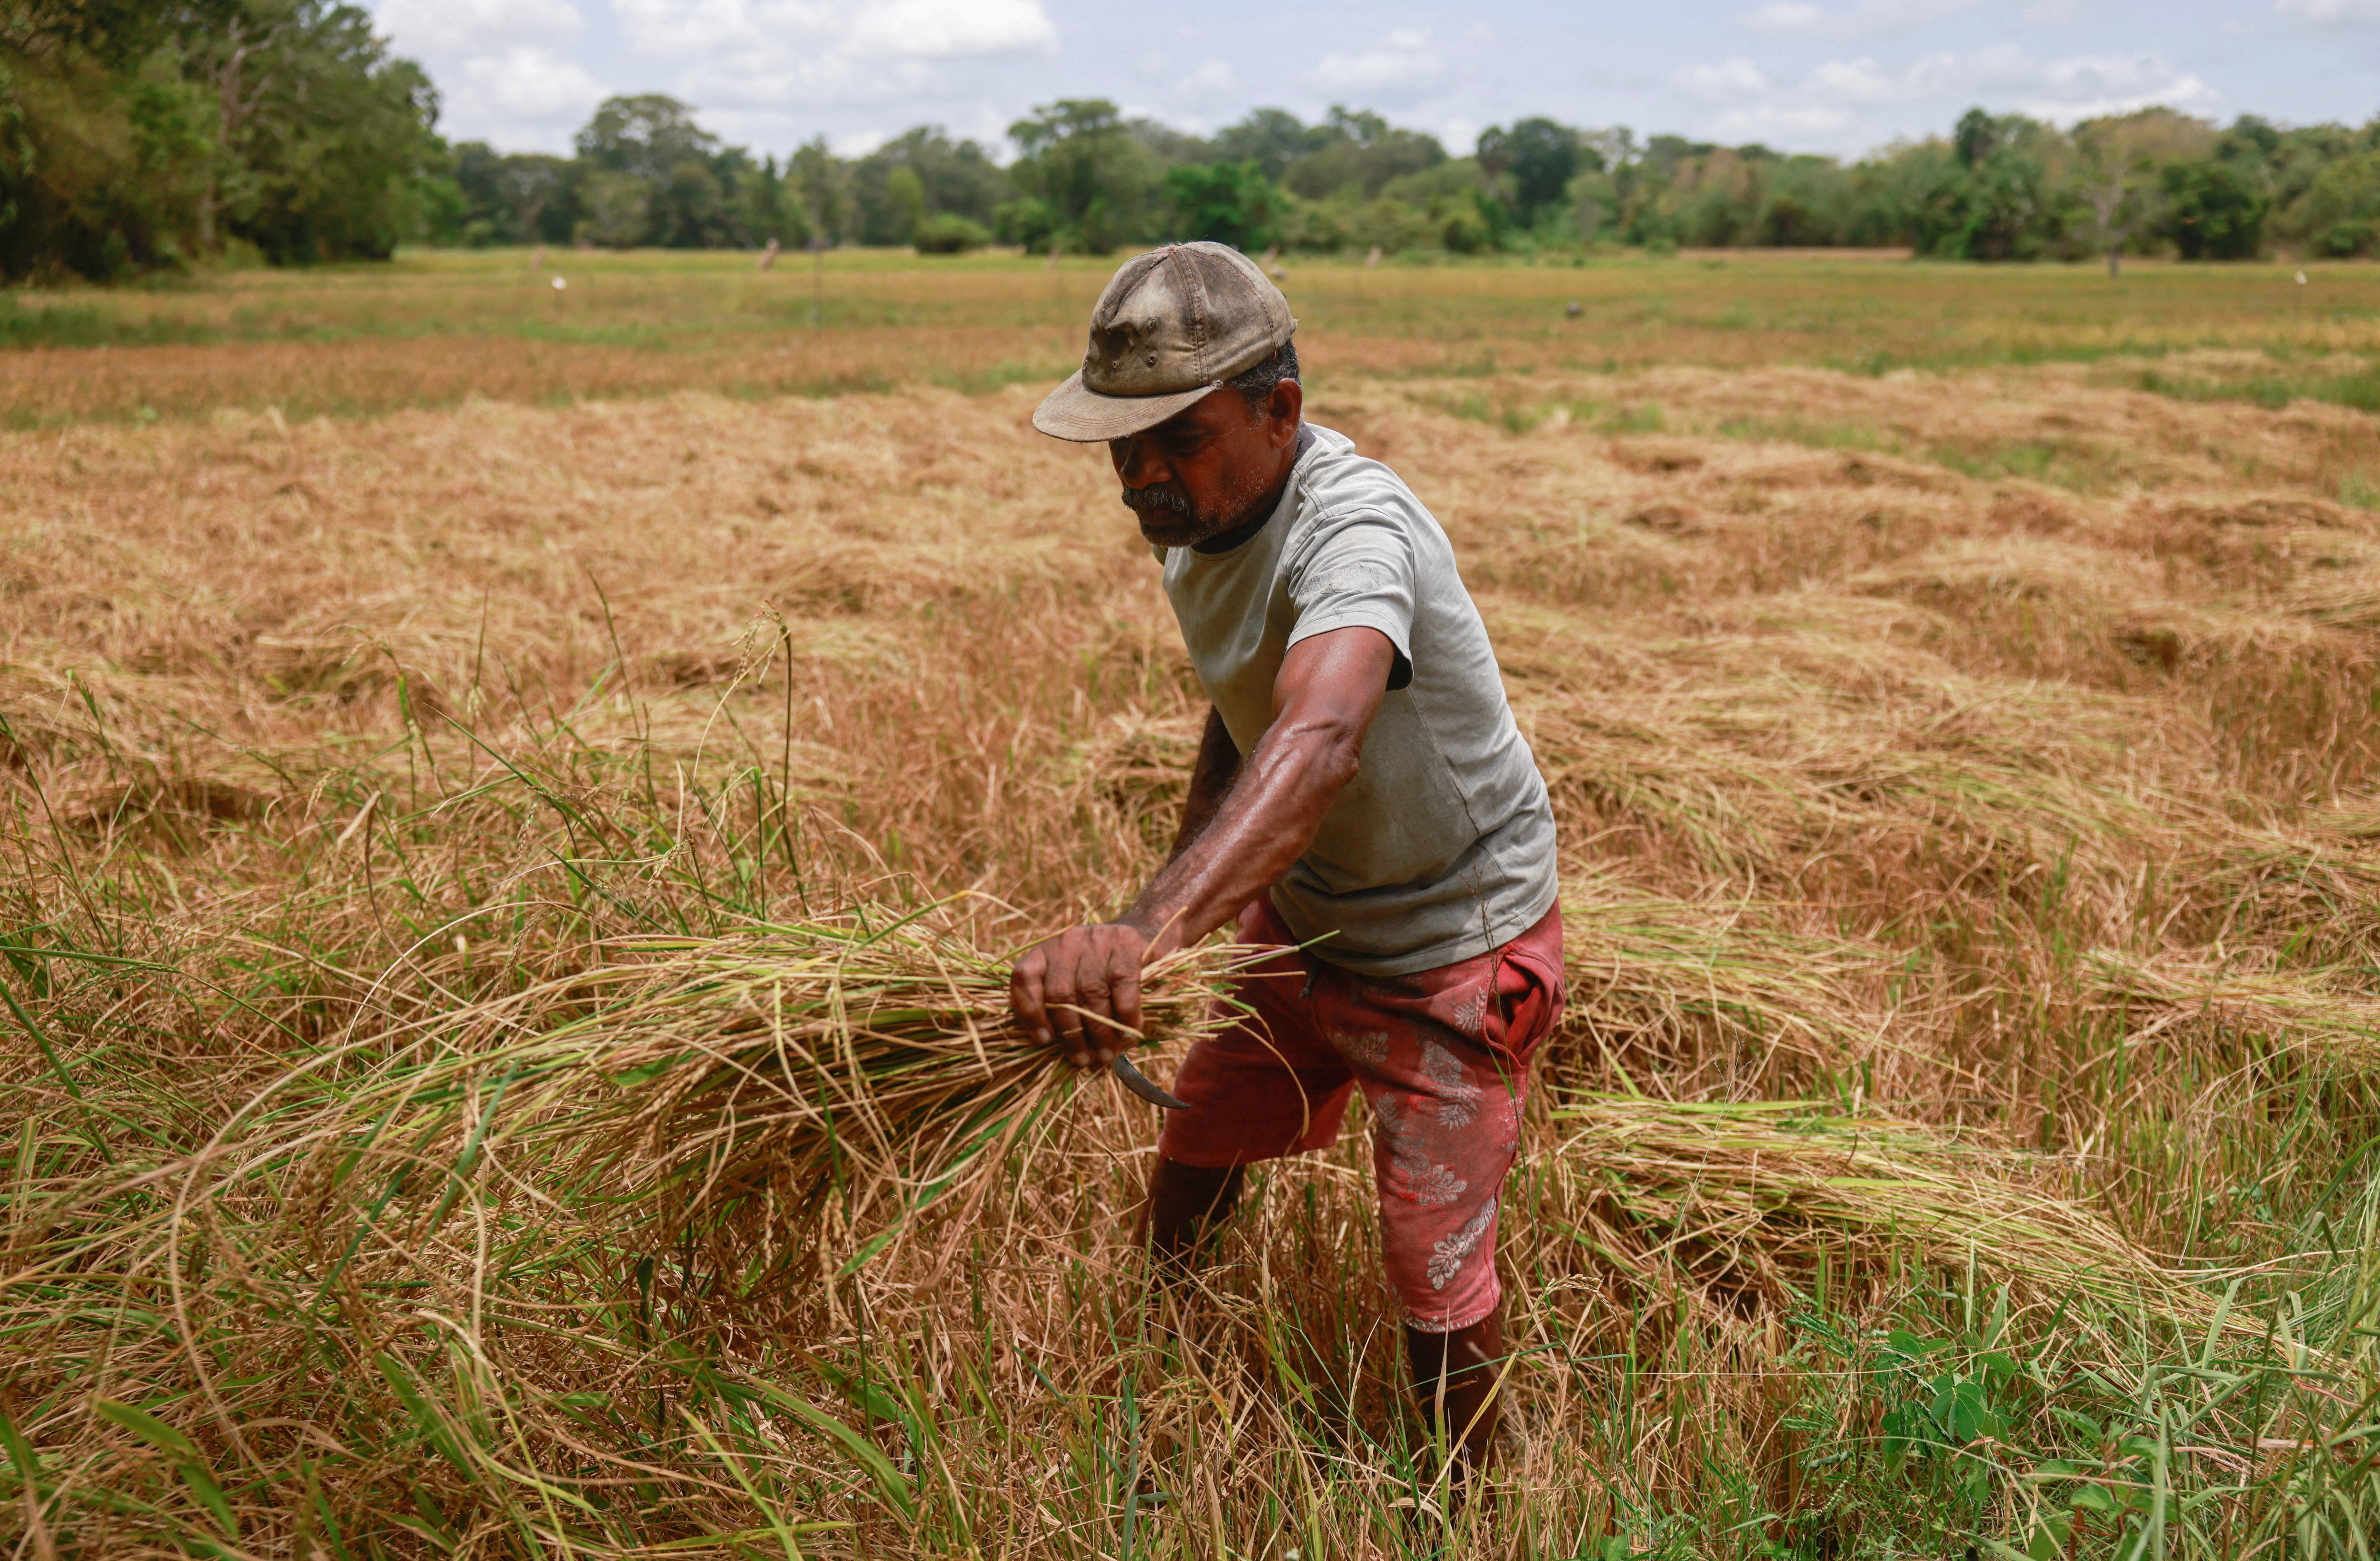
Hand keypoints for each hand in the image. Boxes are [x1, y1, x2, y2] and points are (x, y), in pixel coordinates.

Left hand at [1010, 922, 1151, 1066]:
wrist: (1148, 933)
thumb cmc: (1108, 973)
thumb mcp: (1081, 986)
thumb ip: (1071, 1015)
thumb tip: (1081, 1061)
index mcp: (1045, 953)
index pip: (1024, 978)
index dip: (1030, 1011)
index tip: (1044, 1040)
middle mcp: (1066, 943)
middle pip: (1060, 993)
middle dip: (1072, 1033)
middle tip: (1084, 1059)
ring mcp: (1096, 940)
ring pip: (1090, 992)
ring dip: (1100, 1030)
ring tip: (1107, 1054)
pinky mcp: (1125, 943)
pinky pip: (1122, 986)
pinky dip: (1125, 1015)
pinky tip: (1129, 1034)